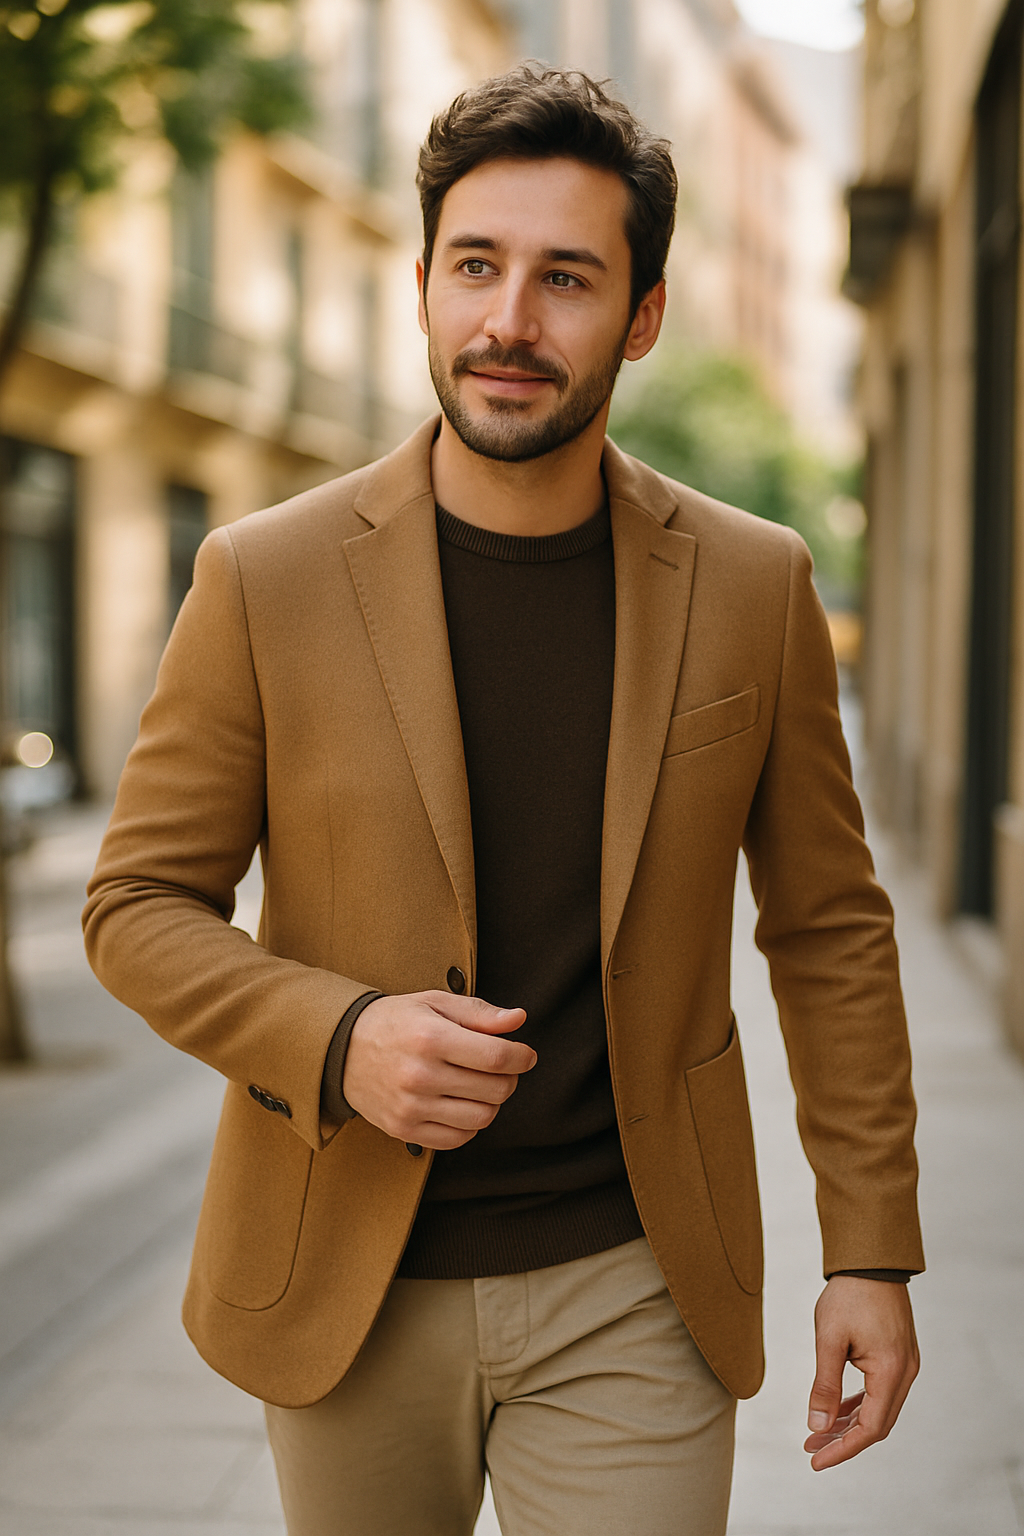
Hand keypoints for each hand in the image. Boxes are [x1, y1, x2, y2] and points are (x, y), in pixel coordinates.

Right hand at [342, 990, 534, 1149]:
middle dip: (509, 1078)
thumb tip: (519, 1019)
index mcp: (430, 1038)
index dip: (522, 1057)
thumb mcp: (434, 1003)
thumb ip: (479, 1012)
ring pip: (481, 1117)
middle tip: (499, 1067)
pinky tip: (460, 1103)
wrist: (342, 1050)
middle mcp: (420, 1075)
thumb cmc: (395, 1022)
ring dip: (491, 1102)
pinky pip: (458, 1139)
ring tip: (478, 1085)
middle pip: (495, 1090)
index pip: (497, 1057)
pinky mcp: (404, 1130)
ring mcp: (411, 1107)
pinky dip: (469, 1124)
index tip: (525, 1054)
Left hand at [804, 1275, 918, 1469]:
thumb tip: (817, 1426)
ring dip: (850, 1424)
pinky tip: (837, 1412)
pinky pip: (880, 1391)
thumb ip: (824, 1385)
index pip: (869, 1428)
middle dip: (844, 1441)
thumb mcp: (829, 1339)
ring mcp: (905, 1364)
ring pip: (879, 1409)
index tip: (815, 1461)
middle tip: (811, 1450)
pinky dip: (859, 1405)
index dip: (842, 1449)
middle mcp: (905, 1373)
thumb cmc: (849, 1295)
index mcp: (890, 1372)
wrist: (870, 1260)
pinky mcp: (899, 1355)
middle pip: (877, 1424)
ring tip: (818, 1435)